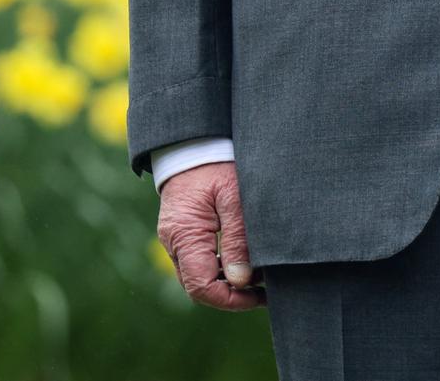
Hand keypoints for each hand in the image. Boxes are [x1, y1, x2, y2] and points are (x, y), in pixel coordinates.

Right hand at [157, 161, 264, 310]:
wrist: (194, 140)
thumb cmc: (216, 164)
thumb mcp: (234, 197)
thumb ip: (237, 239)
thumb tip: (241, 281)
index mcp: (184, 234)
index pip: (201, 286)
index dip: (231, 299)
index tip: (260, 295)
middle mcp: (173, 241)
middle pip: (198, 287)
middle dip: (231, 294)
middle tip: (265, 289)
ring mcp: (176, 238)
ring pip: (198, 276)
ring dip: (227, 282)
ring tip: (260, 274)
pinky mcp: (183, 231)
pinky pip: (198, 261)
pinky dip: (220, 267)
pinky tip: (244, 260)